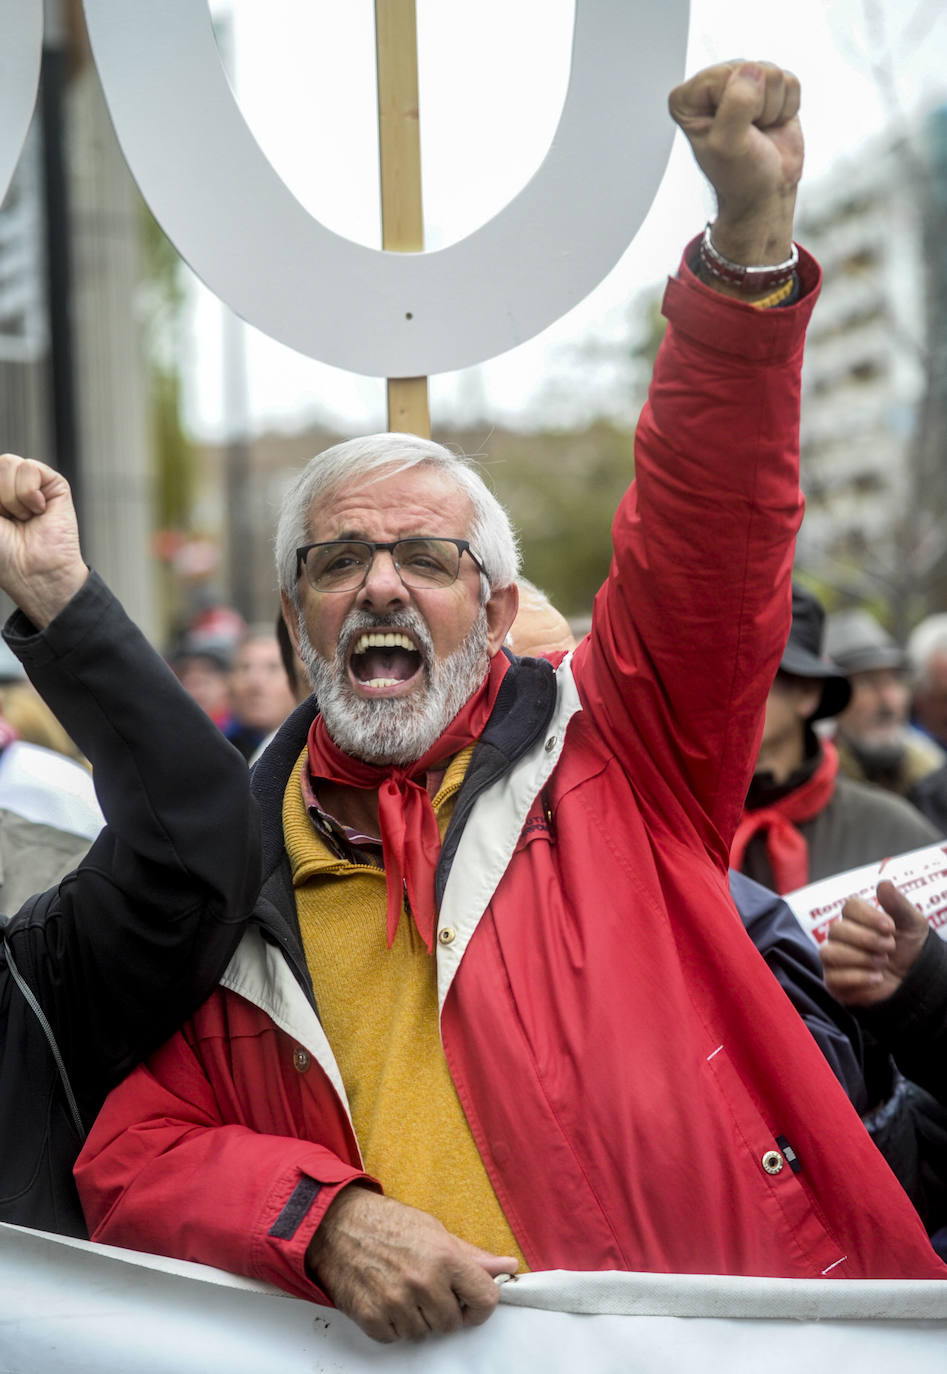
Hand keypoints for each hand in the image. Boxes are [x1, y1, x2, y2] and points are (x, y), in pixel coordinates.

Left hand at [0, 453, 86, 625]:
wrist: (30, 569)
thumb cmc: (3, 553)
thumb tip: (2, 466)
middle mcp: (9, 487)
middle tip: (8, 519)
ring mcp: (32, 485)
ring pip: (10, 463)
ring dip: (12, 498)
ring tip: (24, 517)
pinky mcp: (54, 485)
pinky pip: (30, 468)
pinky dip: (29, 494)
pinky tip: (38, 511)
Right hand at [305, 1186, 517, 1342]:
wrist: (336, 1224)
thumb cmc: (386, 1223)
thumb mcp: (433, 1230)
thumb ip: (471, 1256)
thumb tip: (508, 1267)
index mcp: (444, 1257)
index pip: (485, 1299)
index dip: (480, 1305)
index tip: (469, 1302)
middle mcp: (423, 1282)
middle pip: (452, 1323)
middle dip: (442, 1310)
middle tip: (425, 1288)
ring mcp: (396, 1302)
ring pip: (423, 1333)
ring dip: (416, 1318)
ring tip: (401, 1288)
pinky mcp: (371, 1317)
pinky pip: (395, 1338)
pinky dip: (391, 1324)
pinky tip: (384, 1297)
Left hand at [669, 60, 802, 267]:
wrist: (765, 193)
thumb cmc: (740, 176)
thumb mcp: (728, 146)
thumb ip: (736, 104)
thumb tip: (753, 71)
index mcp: (687, 99)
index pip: (722, 75)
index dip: (737, 105)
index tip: (733, 133)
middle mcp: (712, 86)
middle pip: (750, 68)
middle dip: (758, 107)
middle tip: (749, 134)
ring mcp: (741, 84)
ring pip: (773, 73)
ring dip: (773, 109)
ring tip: (759, 131)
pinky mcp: (768, 88)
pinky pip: (790, 81)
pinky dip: (787, 108)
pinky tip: (772, 125)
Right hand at [820, 879, 929, 1005]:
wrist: (915, 981)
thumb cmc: (910, 948)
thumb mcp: (912, 924)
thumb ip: (898, 904)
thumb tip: (884, 883)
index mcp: (857, 918)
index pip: (849, 907)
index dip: (868, 916)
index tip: (890, 927)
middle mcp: (841, 936)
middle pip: (836, 930)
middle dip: (867, 940)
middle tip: (889, 948)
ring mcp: (835, 959)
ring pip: (829, 952)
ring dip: (861, 958)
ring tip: (882, 963)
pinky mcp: (834, 982)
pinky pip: (834, 977)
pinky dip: (859, 978)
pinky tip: (877, 978)